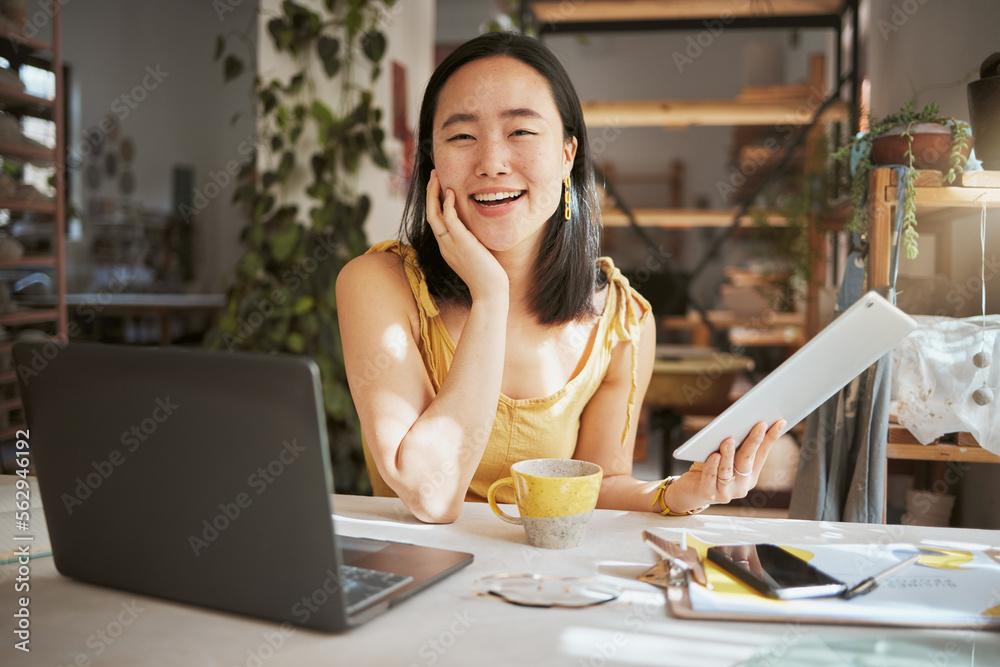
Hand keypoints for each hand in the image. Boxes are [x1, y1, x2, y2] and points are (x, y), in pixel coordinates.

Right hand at [425, 170, 507, 301]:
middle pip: (430, 215)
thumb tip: (476, 230)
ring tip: (436, 176)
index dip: (434, 202)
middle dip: (430, 193)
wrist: (490, 292)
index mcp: (447, 248)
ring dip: (433, 194)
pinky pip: (449, 220)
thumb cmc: (488, 276)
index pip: (435, 221)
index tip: (438, 187)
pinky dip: (447, 205)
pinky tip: (451, 193)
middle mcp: (445, 245)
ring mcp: (450, 245)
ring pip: (433, 215)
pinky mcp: (461, 243)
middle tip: (433, 175)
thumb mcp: (476, 255)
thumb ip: (472, 241)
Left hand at [666, 420, 785, 512]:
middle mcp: (741, 485)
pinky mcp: (708, 494)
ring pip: (728, 470)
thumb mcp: (724, 456)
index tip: (779, 422)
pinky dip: (712, 466)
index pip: (762, 454)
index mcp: (750, 476)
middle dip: (754, 441)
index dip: (770, 438)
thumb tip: (740, 421)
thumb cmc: (708, 469)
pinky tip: (713, 456)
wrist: (689, 492)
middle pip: (747, 461)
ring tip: (729, 440)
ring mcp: (726, 492)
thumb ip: (734, 446)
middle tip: (759, 425)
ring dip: (729, 454)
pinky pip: (710, 478)